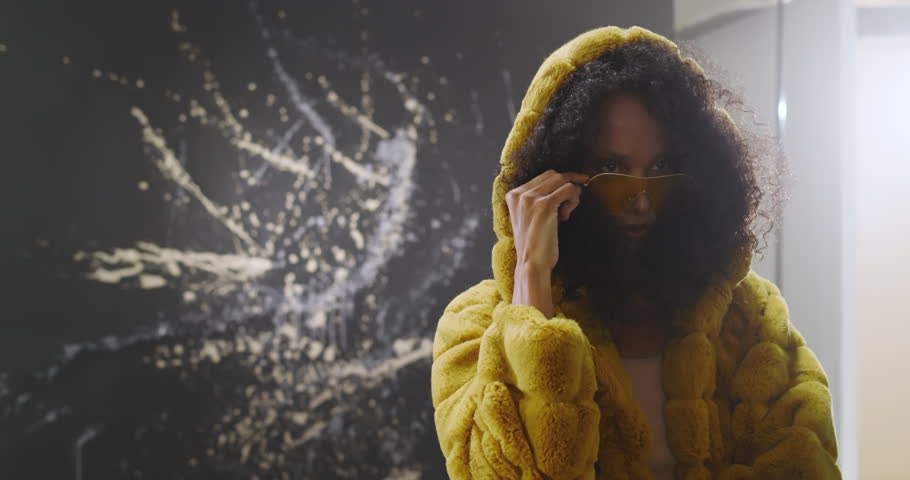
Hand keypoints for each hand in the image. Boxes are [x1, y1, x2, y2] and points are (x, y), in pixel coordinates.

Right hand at [506, 170, 588, 316]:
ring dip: (572, 194)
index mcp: (513, 195)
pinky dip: (573, 200)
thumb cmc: (534, 245)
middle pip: (553, 174)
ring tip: (566, 213)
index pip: (542, 176)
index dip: (559, 181)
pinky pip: (569, 190)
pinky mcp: (545, 205)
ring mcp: (531, 198)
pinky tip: (566, 216)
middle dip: (568, 183)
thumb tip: (563, 186)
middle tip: (576, 197)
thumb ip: (538, 201)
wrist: (531, 264)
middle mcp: (520, 194)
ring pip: (562, 180)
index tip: (572, 187)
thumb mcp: (529, 217)